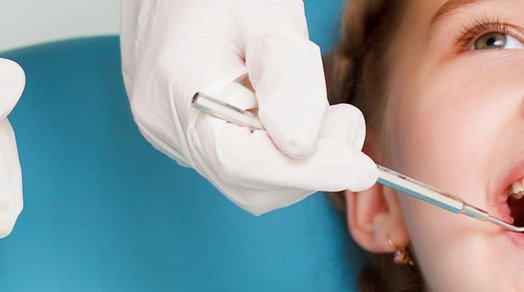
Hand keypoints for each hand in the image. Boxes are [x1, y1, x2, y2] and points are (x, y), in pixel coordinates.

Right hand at [120, 0, 377, 214]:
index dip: (307, 172)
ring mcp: (170, 130)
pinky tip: (289, 110)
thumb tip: (304, 147)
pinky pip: (242, 162)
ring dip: (299, 158)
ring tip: (315, 106)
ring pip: (248, 180)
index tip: (359, 168)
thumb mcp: (266, 14)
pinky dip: (280, 149)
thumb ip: (288, 79)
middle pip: (247, 181)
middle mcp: (164, 120)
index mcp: (178, 84)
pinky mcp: (186, 133)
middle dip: (309, 164)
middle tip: (343, 119)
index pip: (240, 161)